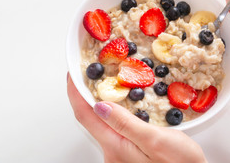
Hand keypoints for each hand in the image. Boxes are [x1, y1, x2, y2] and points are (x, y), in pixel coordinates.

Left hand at [67, 73, 206, 162]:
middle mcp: (113, 152)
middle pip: (90, 119)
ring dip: (100, 103)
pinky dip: (113, 113)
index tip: (73, 74)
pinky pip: (114, 129)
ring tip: (104, 84)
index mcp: (116, 146)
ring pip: (102, 123)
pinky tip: (122, 104)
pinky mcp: (128, 153)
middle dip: (86, 95)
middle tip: (87, 75)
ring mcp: (119, 154)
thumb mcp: (155, 140)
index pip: (86, 115)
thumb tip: (100, 106)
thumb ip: (126, 124)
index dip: (76, 93)